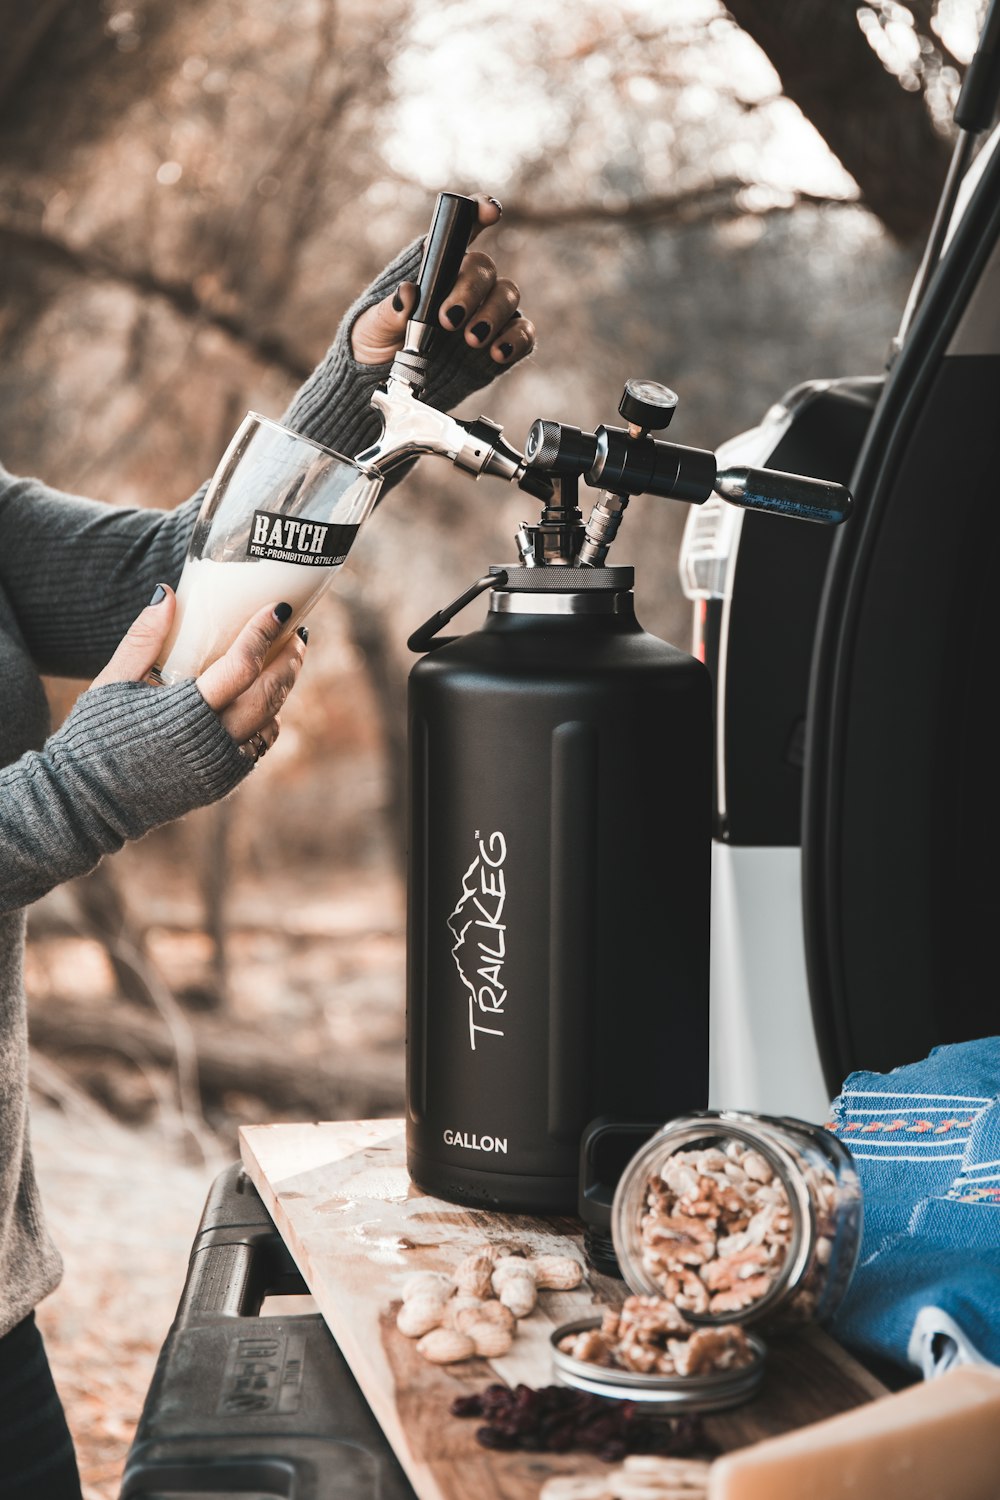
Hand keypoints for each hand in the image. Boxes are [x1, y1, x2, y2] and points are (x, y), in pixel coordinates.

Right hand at [92, 585, 306, 764]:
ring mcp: (221, 768)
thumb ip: (143, 638)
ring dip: (283, 688)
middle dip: (289, 659)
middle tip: (295, 632)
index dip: (263, 633)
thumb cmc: (95, 737)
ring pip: (270, 721)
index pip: (241, 666)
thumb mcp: (113, 682)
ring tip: (285, 659)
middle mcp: (211, 743)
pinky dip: (267, 719)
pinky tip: (262, 698)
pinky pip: (258, 746)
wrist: (88, 803)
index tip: (279, 607)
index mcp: (184, 713)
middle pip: (269, 694)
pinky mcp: (222, 784)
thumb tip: (168, 592)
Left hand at [350, 193, 535, 368]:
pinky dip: (516, 339)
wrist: (387, 388)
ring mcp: (486, 314)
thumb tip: (407, 292)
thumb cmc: (376, 346)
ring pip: (507, 295)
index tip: (490, 213)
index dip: (479, 212)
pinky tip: (498, 352)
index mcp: (436, 267)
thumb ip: (389, 311)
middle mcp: (466, 285)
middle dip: (470, 290)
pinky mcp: (500, 344)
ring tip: (471, 339)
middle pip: (484, 268)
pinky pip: (521, 333)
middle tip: (448, 320)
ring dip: (493, 314)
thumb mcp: (371, 327)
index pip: (462, 230)